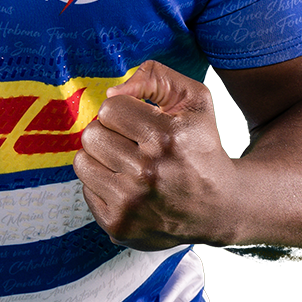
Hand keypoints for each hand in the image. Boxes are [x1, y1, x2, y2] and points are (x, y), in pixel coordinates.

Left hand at [74, 60, 237, 250]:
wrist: (219, 208)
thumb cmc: (201, 147)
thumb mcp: (194, 100)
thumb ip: (155, 76)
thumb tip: (113, 92)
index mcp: (167, 137)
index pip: (109, 108)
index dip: (123, 111)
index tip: (140, 124)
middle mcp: (149, 172)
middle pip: (91, 134)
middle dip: (109, 133)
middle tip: (131, 144)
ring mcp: (132, 203)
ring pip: (82, 161)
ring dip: (101, 158)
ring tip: (126, 163)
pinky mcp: (119, 225)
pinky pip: (85, 189)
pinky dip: (102, 184)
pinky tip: (128, 187)